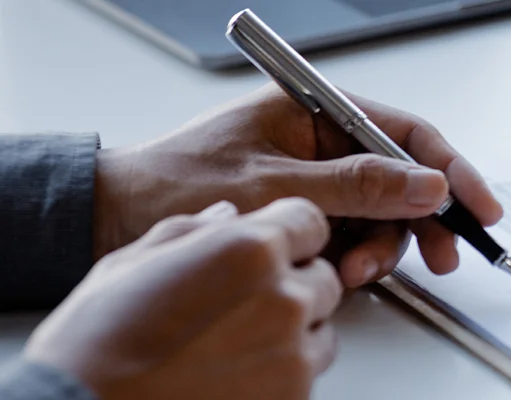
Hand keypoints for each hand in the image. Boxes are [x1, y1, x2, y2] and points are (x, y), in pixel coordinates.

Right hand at [25, 199, 340, 398]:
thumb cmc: (96, 345)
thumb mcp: (131, 263)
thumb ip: (191, 231)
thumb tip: (225, 216)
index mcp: (250, 249)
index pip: (309, 220)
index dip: (288, 232)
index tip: (273, 245)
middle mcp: (284, 297)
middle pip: (321, 276)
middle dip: (291, 283)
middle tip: (239, 303)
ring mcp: (294, 351)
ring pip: (322, 328)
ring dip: (294, 330)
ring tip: (232, 342)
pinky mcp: (296, 395)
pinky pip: (309, 371)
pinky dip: (284, 370)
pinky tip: (234, 370)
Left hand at [94, 84, 501, 287]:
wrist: (112, 222)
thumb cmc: (175, 186)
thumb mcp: (278, 186)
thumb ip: (360, 185)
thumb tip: (427, 185)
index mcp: (315, 110)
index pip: (404, 133)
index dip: (450, 169)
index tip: (479, 204)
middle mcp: (320, 142)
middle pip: (402, 179)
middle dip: (420, 221)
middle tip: (442, 256)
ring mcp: (315, 182)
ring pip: (382, 217)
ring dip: (382, 249)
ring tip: (358, 273)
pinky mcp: (306, 217)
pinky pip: (355, 238)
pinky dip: (358, 260)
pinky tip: (343, 276)